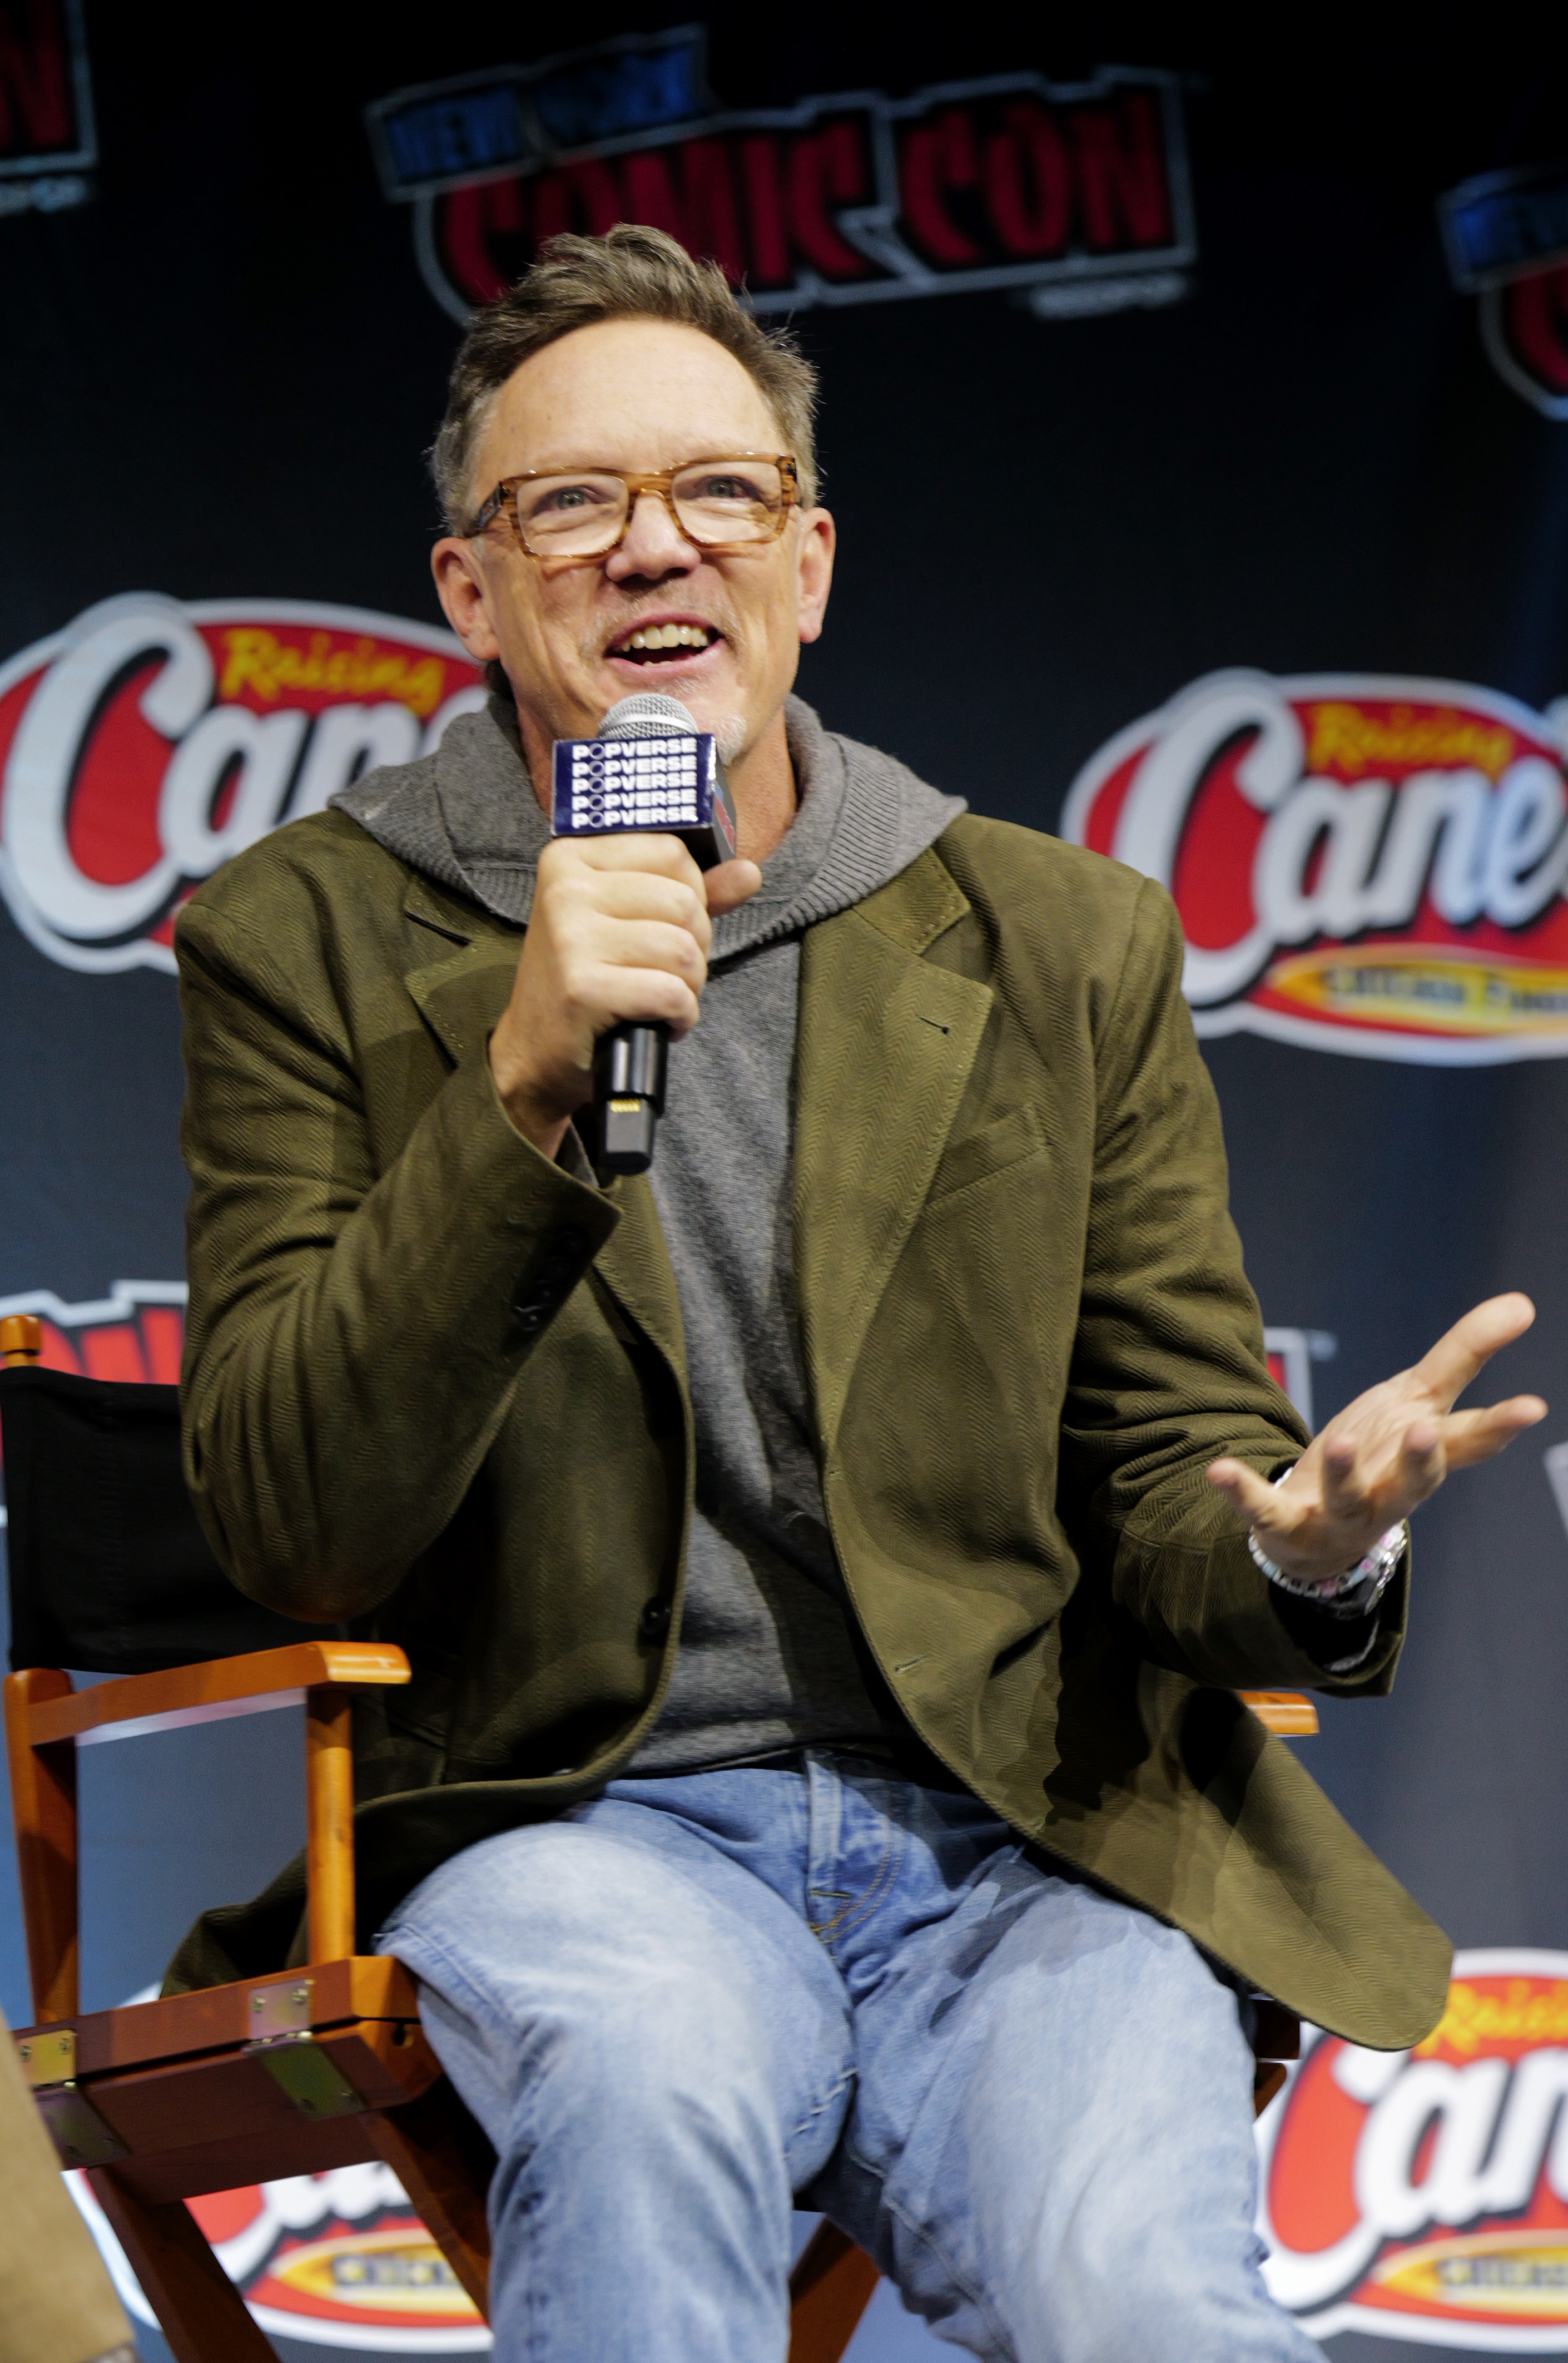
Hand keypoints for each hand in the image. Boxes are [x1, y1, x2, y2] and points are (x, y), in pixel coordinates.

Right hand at [489, 837, 760, 1155]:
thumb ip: (689, 892)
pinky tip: (658, 1023)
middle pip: (684, 901)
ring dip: (688, 986)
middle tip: (661, 974)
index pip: (673, 852)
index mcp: (572, 857)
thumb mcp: (629, 922)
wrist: (534, 1054)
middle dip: (694, 947)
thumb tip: (748, 872)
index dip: (690, 896)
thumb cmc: (586, 981)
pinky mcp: (582, 987)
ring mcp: (570, 936)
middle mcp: (566, 888)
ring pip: (683, 949)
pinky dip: (680, 1016)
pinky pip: (670, 992)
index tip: (662, 929)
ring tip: (659, 1000)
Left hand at [1207, 1293, 1546, 1587]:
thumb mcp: (1418, 1400)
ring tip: (1336, 1442)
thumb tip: (1522, 1302)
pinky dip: (1243, 1492)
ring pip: (1347, 1499)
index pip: (1468, 1442)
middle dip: (1420, 1460)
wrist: (1316, 1534)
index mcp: (1421, 1458)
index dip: (1500, 1426)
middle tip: (1423, 1429)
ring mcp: (1339, 1514)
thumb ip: (1464, 1354)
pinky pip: (1264, 1510)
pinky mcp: (1287, 1524)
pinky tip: (1219, 1470)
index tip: (1531, 1407)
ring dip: (1341, 1472)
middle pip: (1414, 1482)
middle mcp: (1389, 1492)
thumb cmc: (1378, 1457)